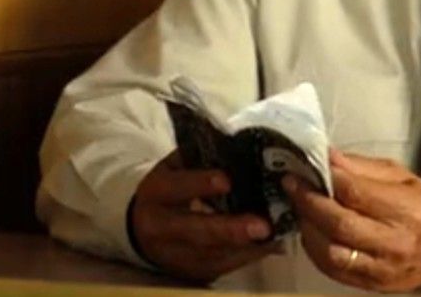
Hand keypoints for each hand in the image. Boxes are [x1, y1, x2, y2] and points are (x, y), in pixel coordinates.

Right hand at [128, 151, 278, 282]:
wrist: (145, 228)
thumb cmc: (169, 189)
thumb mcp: (174, 167)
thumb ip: (198, 158)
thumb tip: (237, 148)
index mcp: (156, 192)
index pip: (176, 188)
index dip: (200, 184)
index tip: (227, 181)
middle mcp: (160, 228)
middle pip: (196, 232)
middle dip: (230, 230)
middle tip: (262, 226)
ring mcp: (176, 255)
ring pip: (214, 255)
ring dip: (247, 247)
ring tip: (275, 235)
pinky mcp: (192, 272)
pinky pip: (223, 266)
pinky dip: (249, 256)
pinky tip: (270, 244)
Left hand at [283, 149, 420, 290]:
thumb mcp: (402, 176)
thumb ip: (363, 167)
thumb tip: (328, 157)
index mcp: (407, 210)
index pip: (357, 194)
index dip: (327, 179)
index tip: (306, 167)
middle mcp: (395, 243)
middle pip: (340, 224)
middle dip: (309, 202)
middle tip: (292, 185)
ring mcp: (383, 269)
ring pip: (332, 253)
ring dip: (308, 228)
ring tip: (300, 208)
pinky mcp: (373, 285)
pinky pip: (334, 271)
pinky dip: (316, 250)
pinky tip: (311, 232)